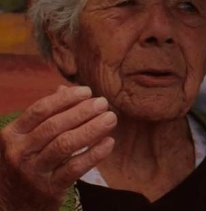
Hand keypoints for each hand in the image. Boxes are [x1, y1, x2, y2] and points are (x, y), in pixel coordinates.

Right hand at [0, 85, 116, 210]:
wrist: (13, 205)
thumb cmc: (27, 162)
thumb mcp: (28, 139)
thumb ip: (46, 115)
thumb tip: (65, 88)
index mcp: (13, 134)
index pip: (40, 109)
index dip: (66, 98)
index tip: (88, 91)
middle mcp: (19, 152)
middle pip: (54, 125)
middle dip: (83, 111)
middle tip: (104, 103)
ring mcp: (32, 172)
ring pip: (65, 144)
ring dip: (92, 129)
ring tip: (111, 118)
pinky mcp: (49, 190)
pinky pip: (75, 168)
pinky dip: (94, 153)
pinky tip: (109, 142)